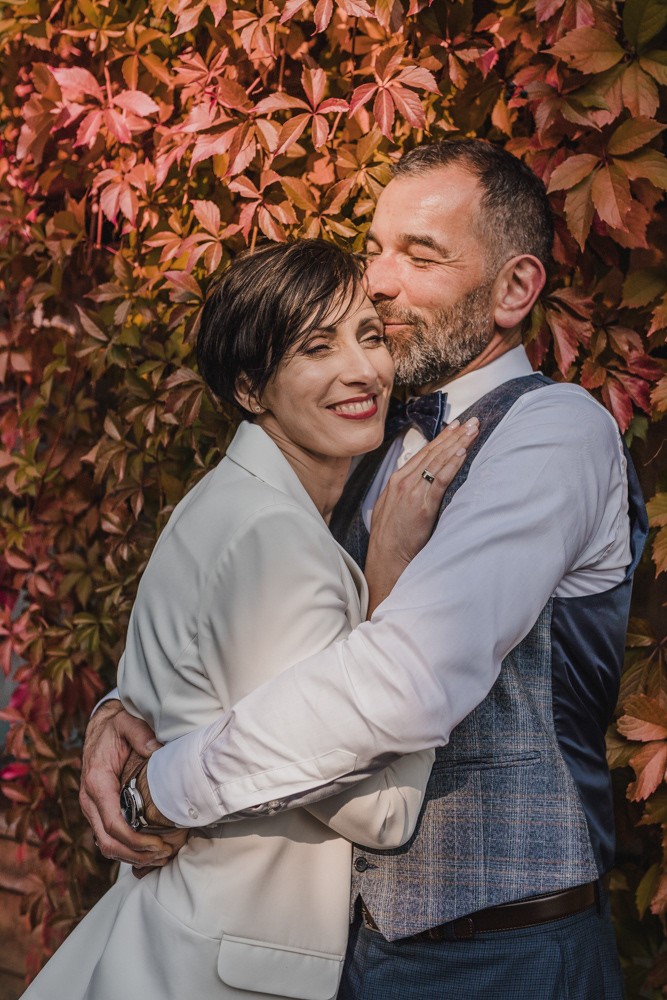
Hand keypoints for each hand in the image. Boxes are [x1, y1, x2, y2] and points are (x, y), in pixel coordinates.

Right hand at [80, 700, 173, 866]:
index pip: (112, 823)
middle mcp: (89, 800)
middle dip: (136, 855)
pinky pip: (109, 838)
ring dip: (132, 856)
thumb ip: (141, 734)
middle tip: (165, 854)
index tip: (159, 845)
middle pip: (108, 842)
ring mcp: (92, 808)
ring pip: (106, 845)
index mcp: (96, 782)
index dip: (135, 840)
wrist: (101, 727)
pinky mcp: (99, 811)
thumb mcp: (127, 723)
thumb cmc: (116, 727)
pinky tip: (149, 850)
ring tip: (161, 856)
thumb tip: (156, 749)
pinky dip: (127, 849)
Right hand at [365, 417, 478, 614]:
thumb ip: (406, 494)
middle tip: (472, 421)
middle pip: (433, 453)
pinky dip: (452, 463)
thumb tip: (421, 486)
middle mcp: (402, 482)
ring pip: (438, 461)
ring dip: (457, 443)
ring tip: (473, 430)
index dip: (441, 439)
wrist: (386, 561)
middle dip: (454, 435)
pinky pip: (440, 479)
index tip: (457, 426)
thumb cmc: (392, 541)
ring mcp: (411, 492)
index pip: (423, 454)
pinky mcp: (422, 504)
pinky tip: (463, 451)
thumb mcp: (393, 510)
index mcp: (396, 482)